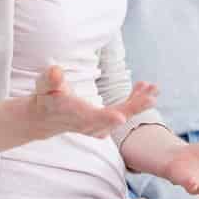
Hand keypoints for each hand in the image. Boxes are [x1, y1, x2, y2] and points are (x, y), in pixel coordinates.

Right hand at [22, 65, 156, 141]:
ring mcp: (99, 126)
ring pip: (123, 114)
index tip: (121, 118)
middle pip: (115, 117)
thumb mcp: (45, 86)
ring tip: (153, 87)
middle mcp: (90, 124)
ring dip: (139, 101)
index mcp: (76, 115)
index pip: (92, 118)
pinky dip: (136, 100)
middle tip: (151, 96)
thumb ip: (51, 80)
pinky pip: (124, 112)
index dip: (106, 118)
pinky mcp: (105, 123)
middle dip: (134, 107)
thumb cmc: (46, 97)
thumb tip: (55, 72)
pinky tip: (145, 87)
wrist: (46, 117)